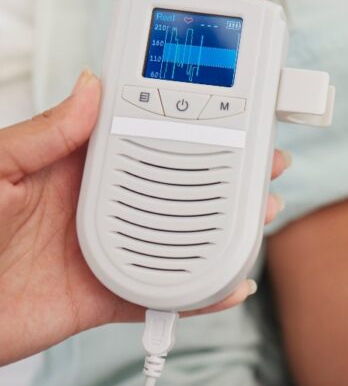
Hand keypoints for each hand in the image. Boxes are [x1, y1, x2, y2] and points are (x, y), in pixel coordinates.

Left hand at [0, 70, 290, 365]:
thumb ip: (44, 134)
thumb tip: (90, 88)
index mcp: (79, 172)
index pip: (146, 143)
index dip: (189, 128)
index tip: (228, 116)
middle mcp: (104, 209)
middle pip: (180, 189)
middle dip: (228, 176)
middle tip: (265, 162)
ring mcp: (112, 252)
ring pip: (183, 238)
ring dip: (227, 229)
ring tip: (261, 213)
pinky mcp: (109, 296)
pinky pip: (164, 294)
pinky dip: (201, 295)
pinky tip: (231, 284)